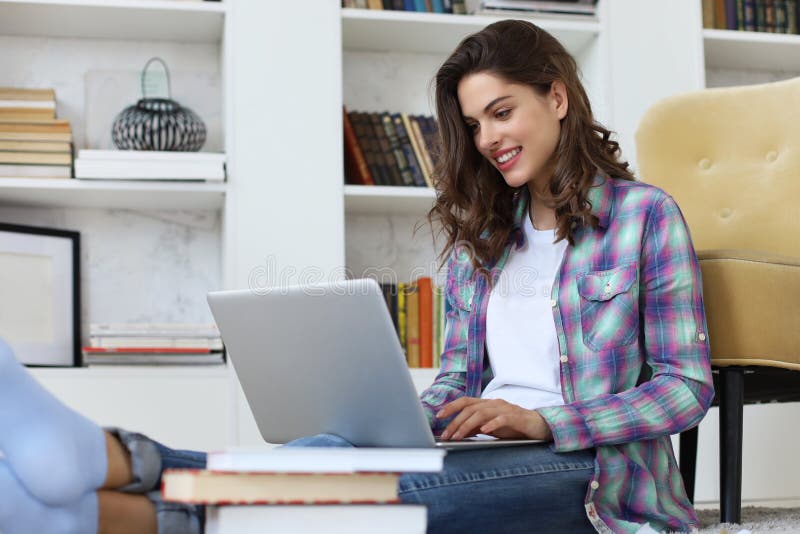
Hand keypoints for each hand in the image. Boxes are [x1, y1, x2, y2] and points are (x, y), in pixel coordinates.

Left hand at [436, 397, 553, 440]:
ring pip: (482, 413)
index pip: (465, 401)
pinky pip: (502, 418)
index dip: (451, 407)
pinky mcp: (516, 417)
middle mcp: (494, 403)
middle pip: (470, 409)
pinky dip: (492, 424)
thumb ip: (476, 428)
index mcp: (487, 404)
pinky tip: (484, 431)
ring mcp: (505, 408)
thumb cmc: (513, 427)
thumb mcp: (491, 428)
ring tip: (459, 436)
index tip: (438, 416)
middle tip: (447, 435)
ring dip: (468, 425)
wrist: (539, 426)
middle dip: (456, 422)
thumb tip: (457, 433)